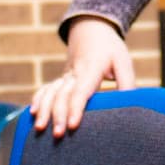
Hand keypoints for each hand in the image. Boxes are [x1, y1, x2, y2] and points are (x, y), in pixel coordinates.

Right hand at [31, 17, 137, 136]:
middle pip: (62, 95)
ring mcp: (65, 76)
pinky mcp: (61, 78)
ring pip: (50, 92)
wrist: (91, 28)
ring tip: (40, 128)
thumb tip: (131, 104)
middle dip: (58, 115)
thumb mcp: (123, 60)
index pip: (81, 91)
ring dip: (44, 110)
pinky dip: (38, 100)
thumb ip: (127, 81)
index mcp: (91, 69)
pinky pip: (45, 88)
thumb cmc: (110, 47)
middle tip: (58, 135)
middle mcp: (74, 73)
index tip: (73, 125)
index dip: (76, 108)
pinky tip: (32, 113)